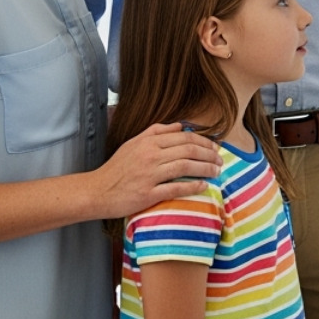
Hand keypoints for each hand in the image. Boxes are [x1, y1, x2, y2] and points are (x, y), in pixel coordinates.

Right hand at [92, 122, 221, 218]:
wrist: (97, 190)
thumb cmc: (117, 168)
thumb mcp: (133, 143)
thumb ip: (156, 131)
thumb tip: (180, 125)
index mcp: (148, 141)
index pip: (184, 137)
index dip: (204, 142)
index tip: (215, 147)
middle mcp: (150, 155)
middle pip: (188, 150)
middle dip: (209, 154)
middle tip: (220, 160)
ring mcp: (149, 174)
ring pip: (185, 166)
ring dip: (205, 169)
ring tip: (216, 172)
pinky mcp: (147, 193)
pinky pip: (175, 187)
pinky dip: (192, 186)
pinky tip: (203, 186)